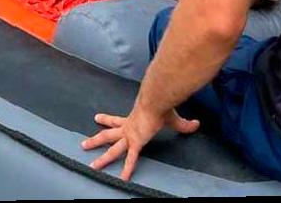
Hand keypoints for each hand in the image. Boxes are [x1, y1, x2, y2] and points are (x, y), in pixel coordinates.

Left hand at [80, 105, 198, 180]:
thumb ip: (184, 124)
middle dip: (96, 140)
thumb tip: (197, 124)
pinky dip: (127, 169)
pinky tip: (121, 179)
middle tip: (84, 144)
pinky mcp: (136, 142)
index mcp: (132, 119)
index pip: (116, 121)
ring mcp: (130, 136)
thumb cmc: (162, 106)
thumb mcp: (173, 118)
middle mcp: (127, 128)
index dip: (107, 120)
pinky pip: (131, 158)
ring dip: (102, 157)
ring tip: (91, 165)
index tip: (97, 118)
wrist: (157, 100)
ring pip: (113, 148)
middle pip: (108, 135)